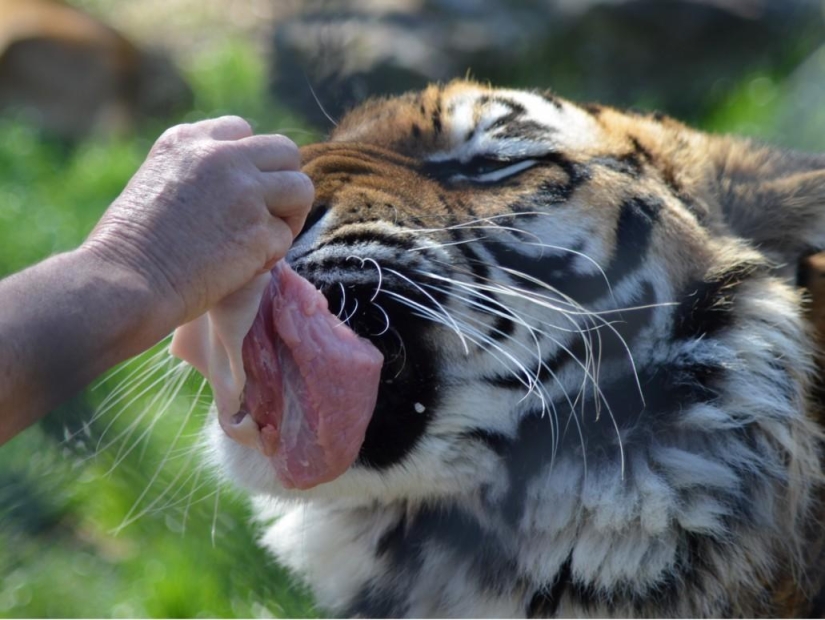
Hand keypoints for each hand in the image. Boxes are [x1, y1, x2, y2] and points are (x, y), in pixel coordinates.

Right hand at [82, 116, 313, 330]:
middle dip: (282, 182)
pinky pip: (285, 237)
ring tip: (266, 240)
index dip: (249, 163)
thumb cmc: (127, 248)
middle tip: (268, 215)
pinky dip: (271, 255)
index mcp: (186, 140)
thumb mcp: (153, 183)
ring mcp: (244, 191)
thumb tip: (236, 184)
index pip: (242, 130)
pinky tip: (242, 268)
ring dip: (290, 214)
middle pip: (284, 151)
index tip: (238, 191)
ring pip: (301, 188)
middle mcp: (220, 157)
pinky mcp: (260, 230)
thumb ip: (196, 173)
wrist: (124, 282)